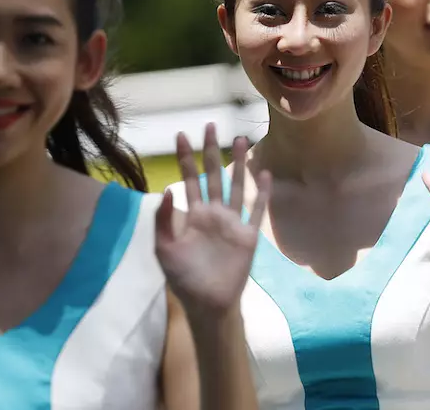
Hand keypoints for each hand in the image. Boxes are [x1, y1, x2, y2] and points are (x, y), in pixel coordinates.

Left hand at [155, 123, 270, 320]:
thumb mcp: (165, 249)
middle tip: (211, 125)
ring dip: (238, 164)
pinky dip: (262, 193)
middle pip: (213, 174)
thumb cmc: (183, 278)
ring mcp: (232, 222)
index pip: (188, 179)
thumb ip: (164, 220)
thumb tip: (167, 189)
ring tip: (241, 140)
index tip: (182, 135)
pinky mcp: (248, 235)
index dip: (185, 158)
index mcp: (193, 214)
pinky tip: (265, 174)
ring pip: (236, 186)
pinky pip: (256, 210)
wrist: (207, 303)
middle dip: (211, 151)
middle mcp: (213, 212)